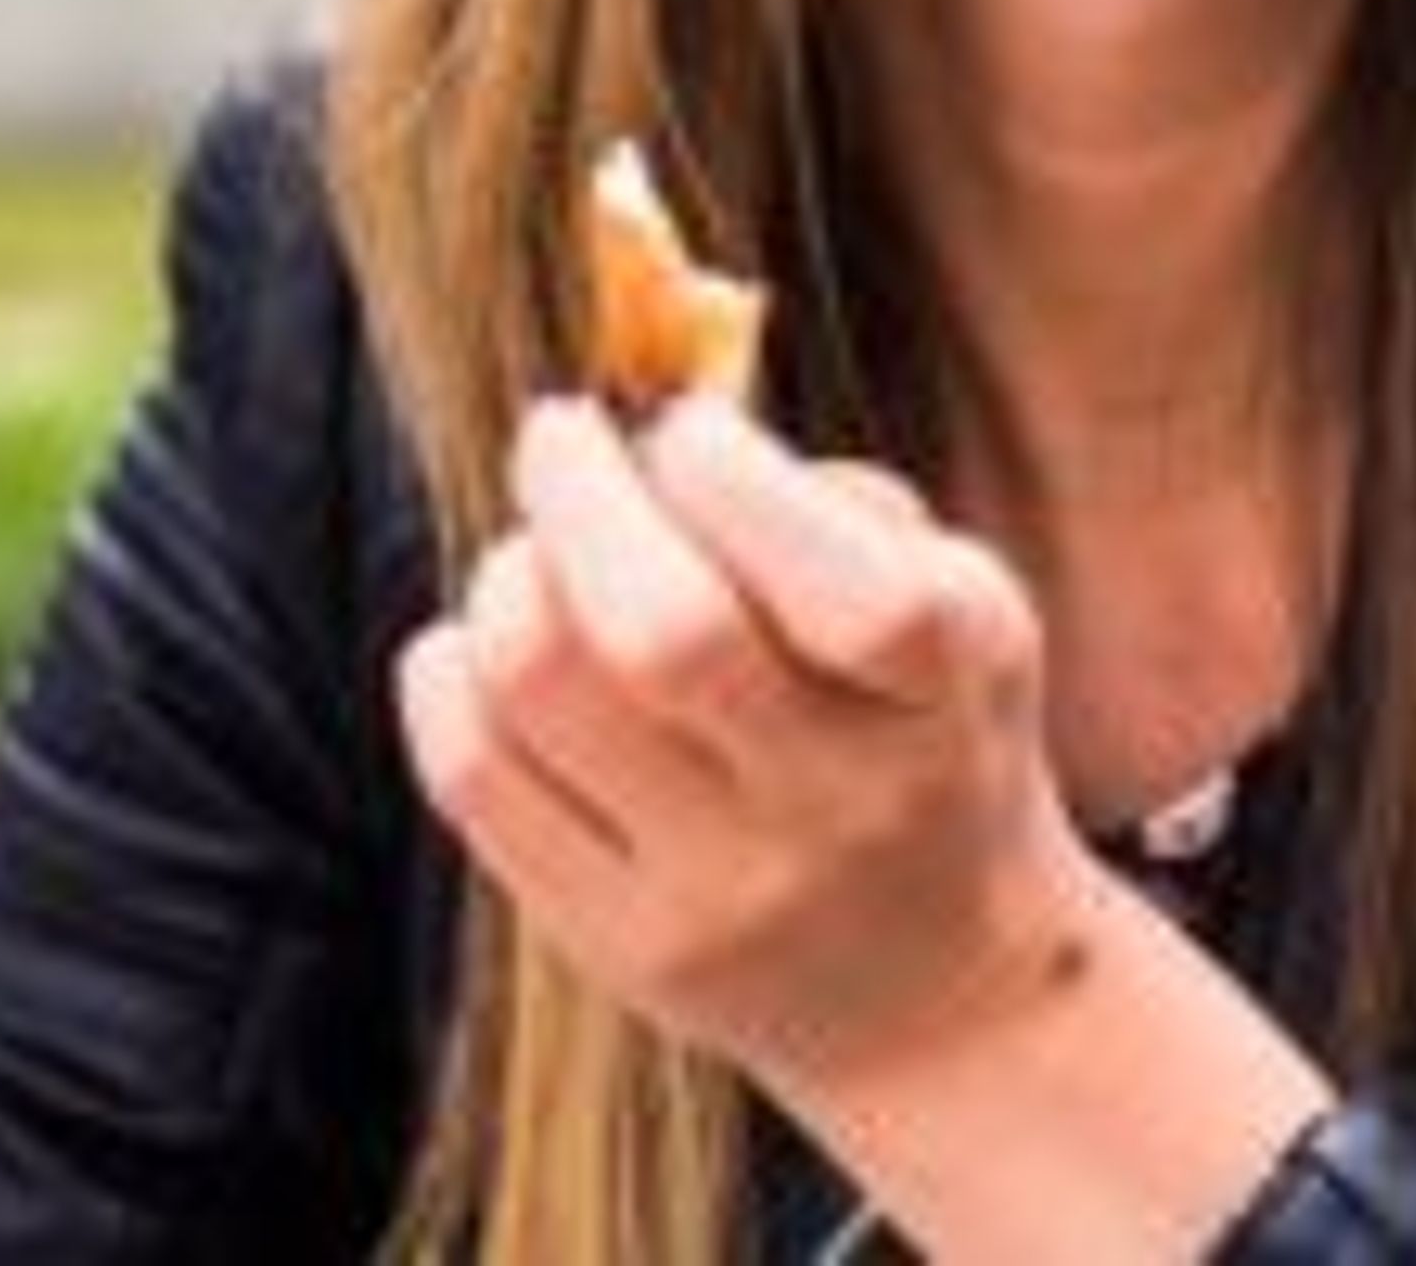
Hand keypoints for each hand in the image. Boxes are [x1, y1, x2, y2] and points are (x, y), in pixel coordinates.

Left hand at [395, 392, 1107, 1108]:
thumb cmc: (934, 732)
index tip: (689, 430)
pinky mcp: (620, 952)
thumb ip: (841, 503)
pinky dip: (449, 674)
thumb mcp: (966, 604)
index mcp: (950, 688)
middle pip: (664, 631)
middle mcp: (839, 801)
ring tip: (531, 549)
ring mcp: (722, 891)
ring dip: (508, 576)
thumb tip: (661, 431)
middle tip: (559, 434)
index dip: (735, 476)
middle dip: (580, 491)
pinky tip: (476, 640)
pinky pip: (477, 784)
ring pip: (544, 693)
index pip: (843, 582)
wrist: (942, 986)